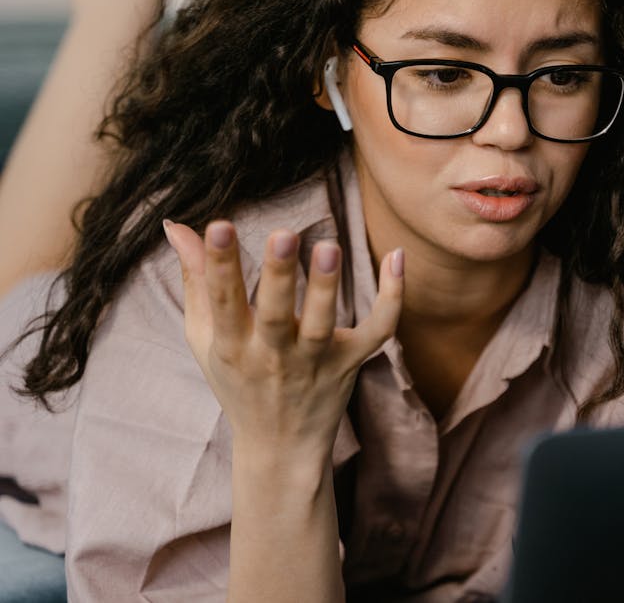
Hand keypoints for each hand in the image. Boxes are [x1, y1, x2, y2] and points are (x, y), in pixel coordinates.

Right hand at [163, 219, 402, 459]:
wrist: (280, 448)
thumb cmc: (238, 381)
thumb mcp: (205, 337)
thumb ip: (196, 279)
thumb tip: (176, 225)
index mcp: (232, 346)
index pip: (223, 302)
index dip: (219, 265)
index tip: (219, 226)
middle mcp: (272, 356)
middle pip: (275, 315)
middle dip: (278, 276)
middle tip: (284, 233)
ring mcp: (314, 363)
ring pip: (322, 326)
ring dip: (326, 288)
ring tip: (329, 247)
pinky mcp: (350, 363)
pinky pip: (377, 331)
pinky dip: (392, 298)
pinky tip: (397, 257)